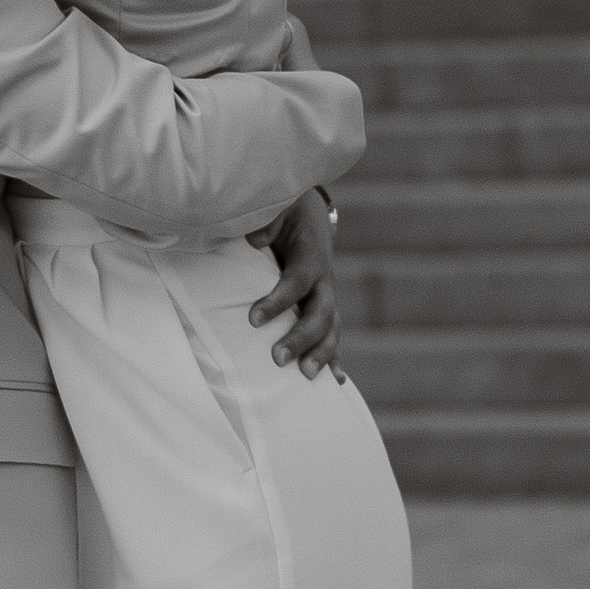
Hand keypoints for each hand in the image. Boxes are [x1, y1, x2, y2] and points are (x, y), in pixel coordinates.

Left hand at [249, 187, 342, 379]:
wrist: (309, 211)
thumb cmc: (285, 211)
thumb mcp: (277, 208)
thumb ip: (266, 222)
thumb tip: (254, 240)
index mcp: (311, 254)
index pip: (298, 281)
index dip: (278, 301)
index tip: (253, 320)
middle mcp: (324, 278)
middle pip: (321, 312)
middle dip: (301, 337)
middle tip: (278, 359)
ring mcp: (327, 295)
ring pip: (331, 327)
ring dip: (321, 353)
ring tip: (307, 376)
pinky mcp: (324, 306)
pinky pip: (332, 333)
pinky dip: (334, 356)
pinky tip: (336, 380)